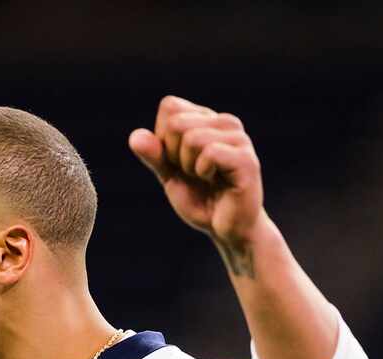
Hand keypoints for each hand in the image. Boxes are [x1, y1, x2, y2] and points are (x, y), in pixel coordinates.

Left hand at [129, 96, 265, 246]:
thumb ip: (153, 155)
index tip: (180, 161)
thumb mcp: (168, 174)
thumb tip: (135, 136)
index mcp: (207, 119)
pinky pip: (210, 153)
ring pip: (192, 138)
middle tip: (193, 173)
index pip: (170, 107)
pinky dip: (203, 172)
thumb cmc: (200, 198)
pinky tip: (217, 181)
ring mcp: (239, 139)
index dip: (164, 138)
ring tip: (206, 178)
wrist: (226, 228)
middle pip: (177, 123)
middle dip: (174, 155)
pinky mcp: (247, 158)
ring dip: (189, 166)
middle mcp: (226, 122)